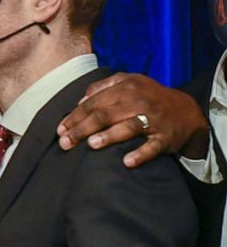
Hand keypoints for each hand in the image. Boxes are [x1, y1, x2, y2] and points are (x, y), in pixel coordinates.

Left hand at [56, 72, 209, 166]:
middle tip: (65, 142)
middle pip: (105, 114)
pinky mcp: (166, 136)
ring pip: (128, 127)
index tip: (60, 129)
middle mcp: (139, 101)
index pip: (94, 102)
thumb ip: (103, 87)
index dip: (75, 116)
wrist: (187, 112)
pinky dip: (140, 154)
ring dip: (109, 136)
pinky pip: (152, 147)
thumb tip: (79, 100)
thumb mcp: (129, 83)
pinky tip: (126, 162)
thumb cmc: (148, 98)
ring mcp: (154, 119)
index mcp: (126, 87)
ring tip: (91, 145)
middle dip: (83, 129)